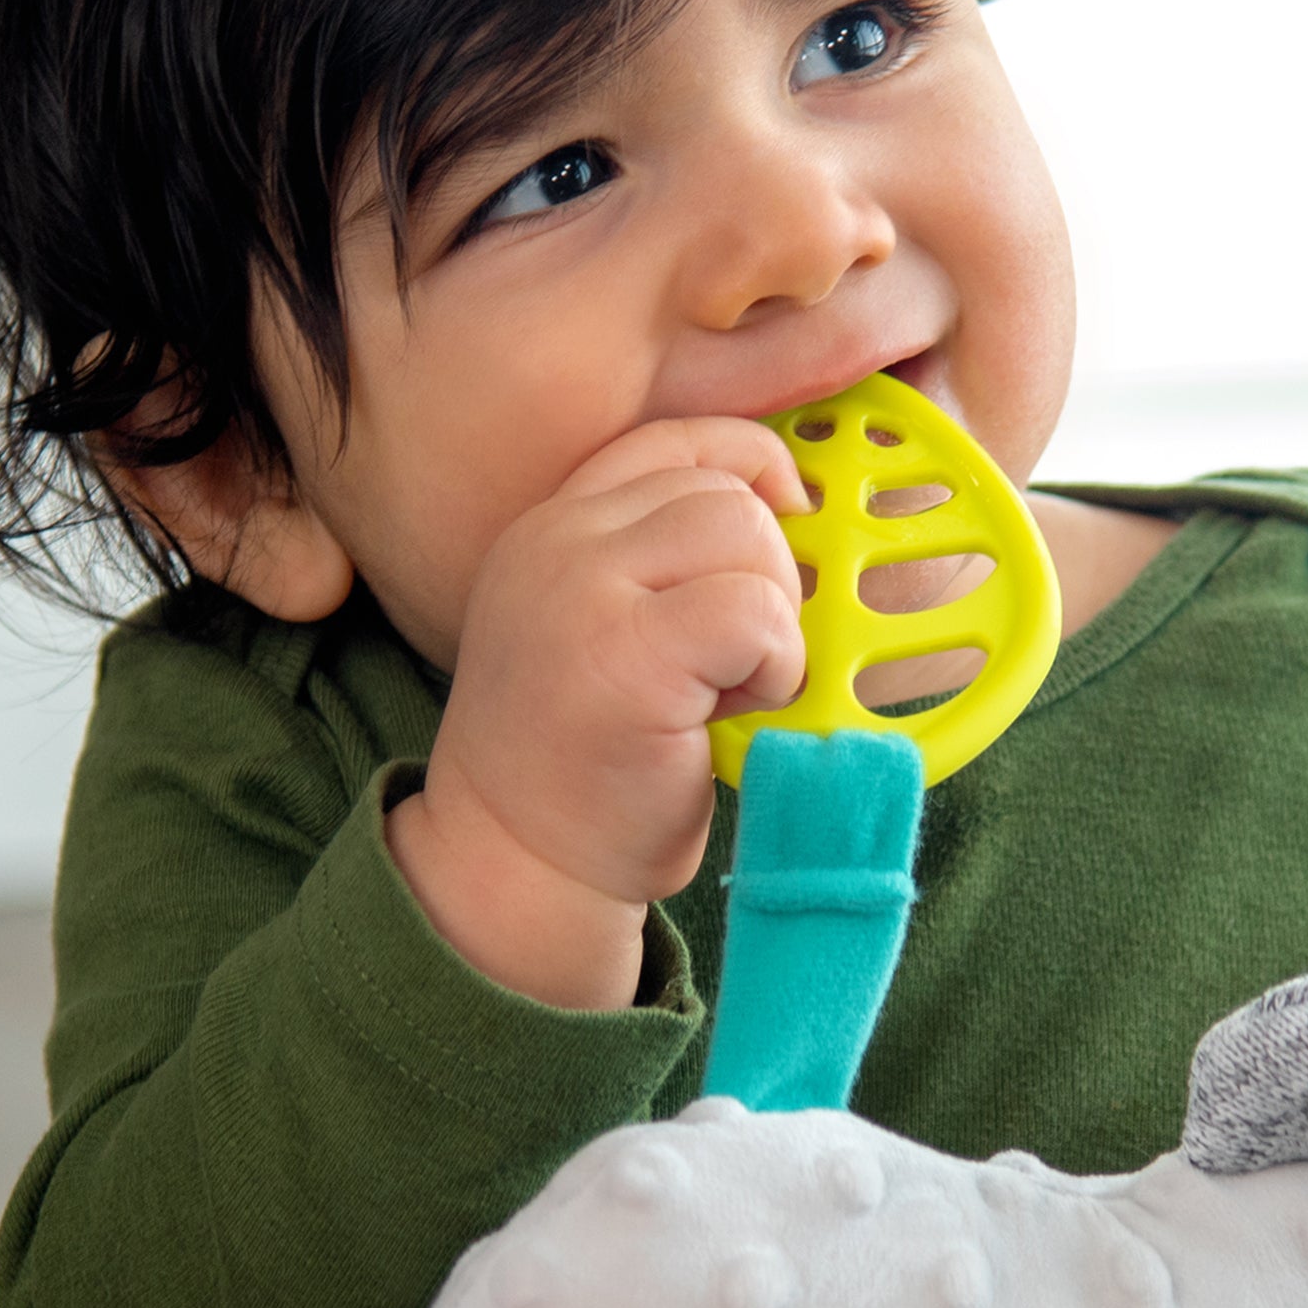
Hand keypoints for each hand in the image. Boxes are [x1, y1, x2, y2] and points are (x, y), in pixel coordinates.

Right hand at [387, 417, 808, 1005]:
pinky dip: (777, 664)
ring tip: (731, 688)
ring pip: (748, 537)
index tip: (785, 523)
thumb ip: (659, 563)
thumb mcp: (602, 629)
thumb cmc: (584, 766)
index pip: (676, 440)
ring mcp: (584, 591)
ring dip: (774, 620)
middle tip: (738, 659)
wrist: (517, 866)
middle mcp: (557, 543)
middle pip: (726, 491)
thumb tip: (790, 507)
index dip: (752, 468)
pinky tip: (737, 711)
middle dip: (768, 572)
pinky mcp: (626, 654)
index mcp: (552, 527)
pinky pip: (755, 613)